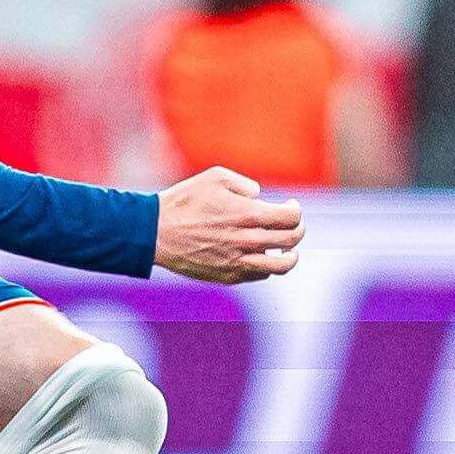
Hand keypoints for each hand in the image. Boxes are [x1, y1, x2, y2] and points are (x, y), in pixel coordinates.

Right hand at [154, 166, 302, 284]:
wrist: (156, 233)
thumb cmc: (184, 201)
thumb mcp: (216, 177)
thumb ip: (246, 184)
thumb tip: (259, 198)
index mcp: (248, 214)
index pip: (291, 218)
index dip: (296, 210)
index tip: (290, 206)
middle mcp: (248, 241)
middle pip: (291, 240)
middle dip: (298, 230)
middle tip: (294, 225)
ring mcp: (239, 262)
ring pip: (282, 265)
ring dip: (291, 256)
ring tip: (289, 250)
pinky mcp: (229, 276)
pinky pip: (260, 275)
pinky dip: (266, 266)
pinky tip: (259, 256)